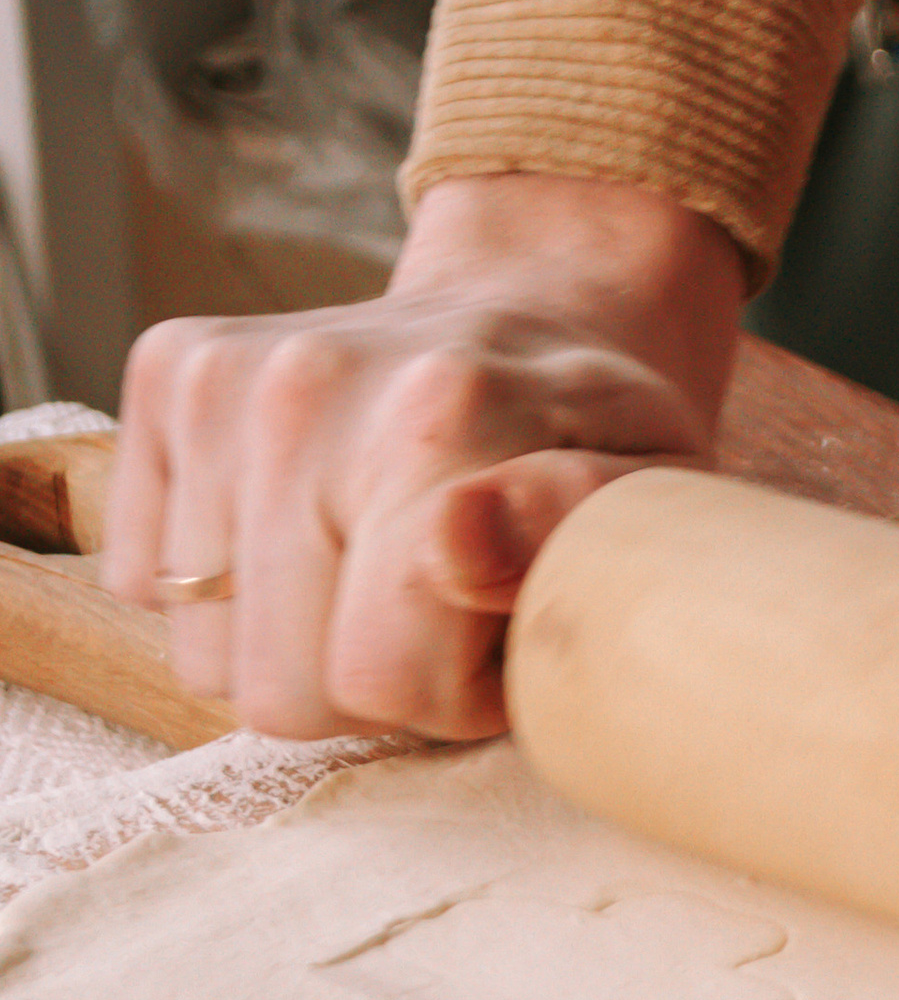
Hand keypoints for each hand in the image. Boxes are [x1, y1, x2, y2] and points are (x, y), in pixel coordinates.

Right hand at [104, 174, 745, 741]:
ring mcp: (219, 379)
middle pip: (280, 687)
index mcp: (442, 419)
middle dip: (372, 679)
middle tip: (441, 606)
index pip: (377, 678)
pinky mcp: (166, 375)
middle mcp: (305, 387)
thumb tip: (454, 541)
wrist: (538, 306)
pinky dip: (230, 586)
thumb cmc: (604, 436)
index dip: (451, 693)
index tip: (496, 636)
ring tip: (383, 565)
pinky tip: (316, 528)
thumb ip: (577, 527)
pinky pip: (145, 581)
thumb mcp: (652, 496)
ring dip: (300, 638)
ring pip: (206, 652)